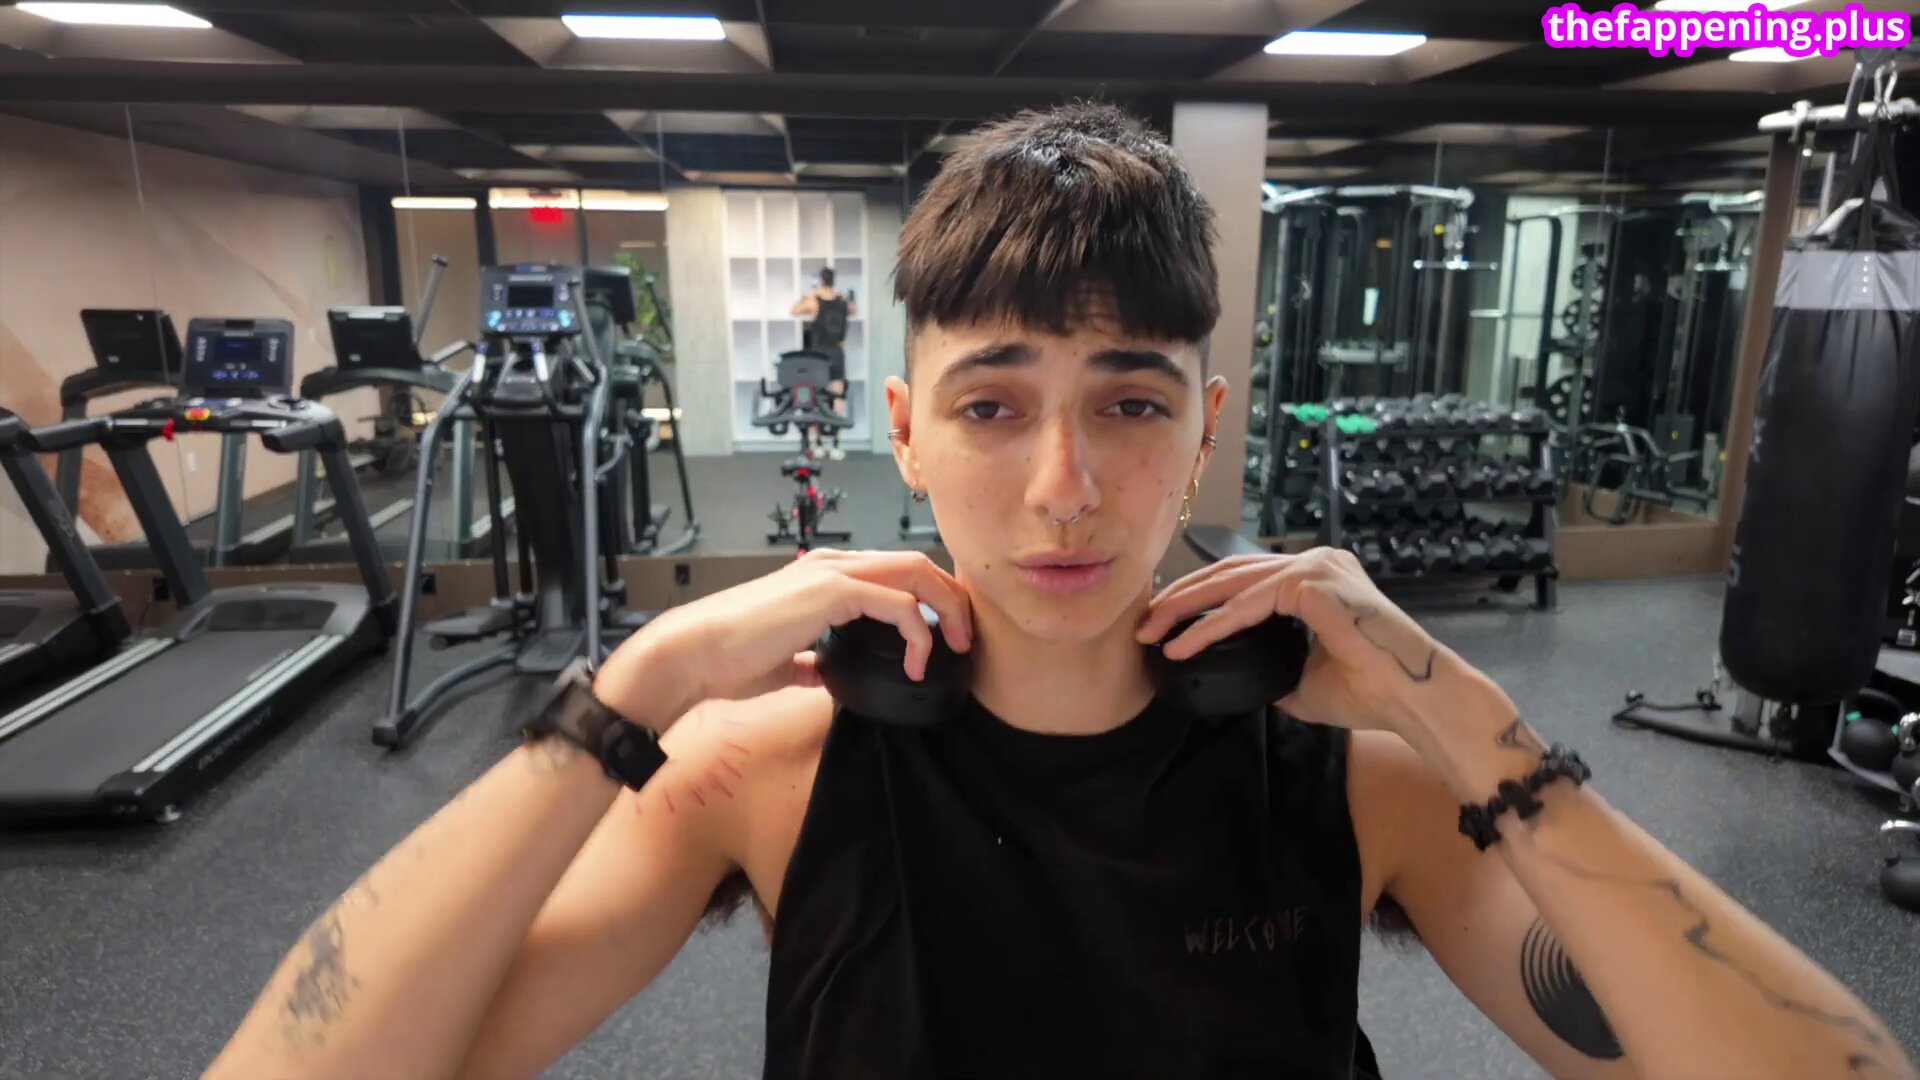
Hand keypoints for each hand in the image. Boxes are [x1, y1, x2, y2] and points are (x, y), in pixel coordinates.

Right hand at [594, 549, 973, 730]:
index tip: (944, 636)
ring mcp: (832, 573)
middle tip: (963, 638)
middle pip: (916, 563)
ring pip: (916, 572)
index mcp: (822, 576)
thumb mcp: (782, 661)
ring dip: (947, 608)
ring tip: (954, 646)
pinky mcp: (831, 592)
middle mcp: (832, 564)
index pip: (893, 573)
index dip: (928, 598)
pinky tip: (918, 662)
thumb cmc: (727, 659)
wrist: (694, 654)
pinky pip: (898, 604)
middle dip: (950, 597)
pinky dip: (919, 632)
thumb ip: (807, 660)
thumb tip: (820, 673)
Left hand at [1134, 547, 1445, 730]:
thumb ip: (1271, 666)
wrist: (1414, 700)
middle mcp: (1317, 562)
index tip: (1164, 621)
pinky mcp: (1314, 583)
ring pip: (1234, 583)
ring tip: (1150, 631)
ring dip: (1185, 608)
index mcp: (1317, 578)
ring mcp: (1317, 567)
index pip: (1246, 580)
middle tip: (1144, 622)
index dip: (1201, 598)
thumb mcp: (1304, 679)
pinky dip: (1211, 626)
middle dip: (1182, 597)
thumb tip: (1235, 677)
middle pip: (1232, 573)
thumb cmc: (1371, 692)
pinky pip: (1249, 605)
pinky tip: (1182, 645)